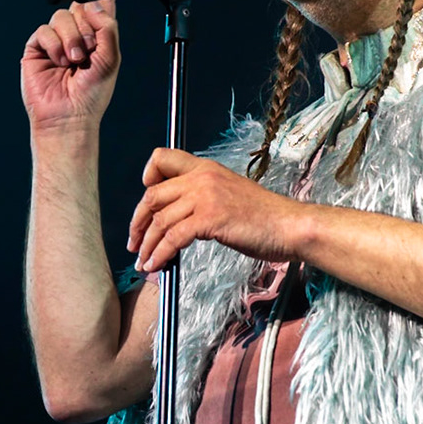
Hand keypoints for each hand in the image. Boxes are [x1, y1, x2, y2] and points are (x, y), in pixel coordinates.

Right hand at [21, 0, 120, 133]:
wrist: (68, 116)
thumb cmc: (91, 95)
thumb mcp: (111, 59)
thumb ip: (107, 28)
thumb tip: (91, 5)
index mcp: (98, 36)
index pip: (99, 4)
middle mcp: (77, 35)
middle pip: (80, 7)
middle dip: (86, 27)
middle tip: (88, 51)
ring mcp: (56, 41)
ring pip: (62, 17)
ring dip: (71, 39)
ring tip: (73, 60)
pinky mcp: (37, 48)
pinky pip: (44, 30)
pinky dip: (53, 45)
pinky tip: (58, 61)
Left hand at [126, 148, 307, 272]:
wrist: (289, 226)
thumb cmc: (263, 217)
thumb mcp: (228, 195)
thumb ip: (202, 198)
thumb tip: (176, 220)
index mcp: (205, 168)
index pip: (162, 157)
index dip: (147, 178)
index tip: (147, 204)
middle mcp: (202, 177)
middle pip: (152, 195)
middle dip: (138, 223)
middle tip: (133, 244)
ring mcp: (206, 196)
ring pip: (160, 220)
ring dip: (146, 245)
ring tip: (143, 263)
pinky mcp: (210, 218)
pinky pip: (173, 238)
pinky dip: (160, 254)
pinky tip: (158, 266)